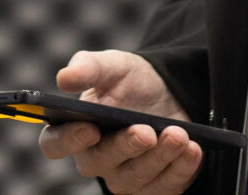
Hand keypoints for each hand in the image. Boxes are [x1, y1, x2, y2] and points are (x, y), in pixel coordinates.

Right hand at [36, 50, 201, 194]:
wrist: (168, 92)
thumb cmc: (130, 81)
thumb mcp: (113, 66)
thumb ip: (88, 67)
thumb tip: (64, 78)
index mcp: (74, 129)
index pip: (55, 144)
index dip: (69, 140)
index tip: (89, 128)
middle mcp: (95, 159)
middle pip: (100, 163)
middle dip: (125, 147)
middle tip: (146, 131)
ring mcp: (124, 177)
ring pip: (136, 178)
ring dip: (159, 156)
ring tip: (179, 134)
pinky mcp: (155, 187)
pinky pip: (166, 186)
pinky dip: (181, 168)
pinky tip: (192, 149)